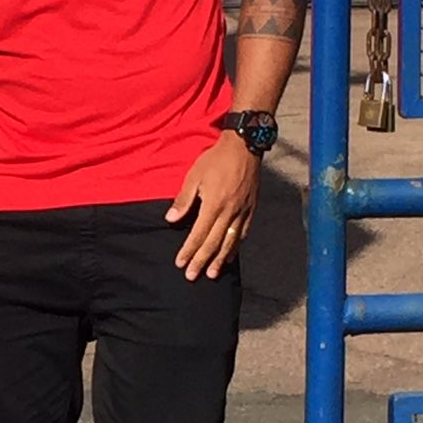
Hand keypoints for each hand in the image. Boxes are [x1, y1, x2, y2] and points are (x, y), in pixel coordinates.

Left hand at [165, 135, 262, 279]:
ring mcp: (243, 212)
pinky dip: (236, 246)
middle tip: (193, 276)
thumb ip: (183, 200)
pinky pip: (243, 233)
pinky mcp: (251, 209)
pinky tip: (230, 254)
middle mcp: (230, 212)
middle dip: (202, 261)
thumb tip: (170, 220)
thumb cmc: (216, 160)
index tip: (180, 263)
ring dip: (220, 259)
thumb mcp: (195, 176)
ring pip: (231, 241)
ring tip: (213, 273)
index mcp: (214, 205)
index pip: (198, 234)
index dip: (189, 250)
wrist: (245, 147)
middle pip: (214, 243)